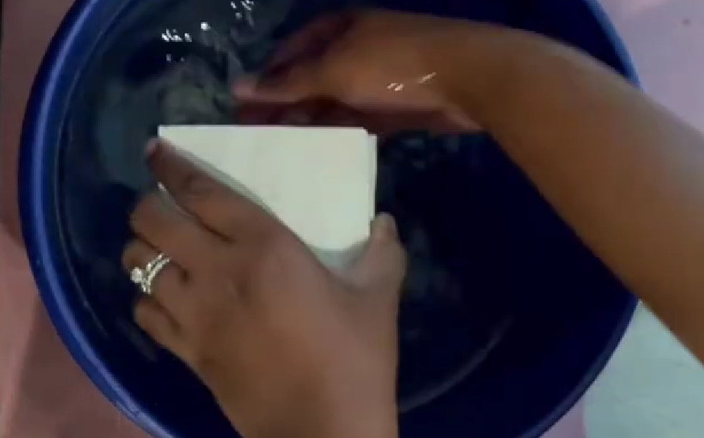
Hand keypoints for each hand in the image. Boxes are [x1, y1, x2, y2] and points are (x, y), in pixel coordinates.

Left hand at [123, 139, 405, 437]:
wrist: (322, 428)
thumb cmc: (354, 358)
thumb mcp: (378, 297)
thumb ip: (383, 251)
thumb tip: (385, 223)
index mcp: (264, 247)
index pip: (200, 192)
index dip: (171, 165)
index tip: (155, 149)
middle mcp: (217, 271)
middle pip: (154, 221)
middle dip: (148, 204)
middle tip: (161, 203)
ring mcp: (194, 313)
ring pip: (138, 265)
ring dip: (142, 250)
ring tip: (159, 249)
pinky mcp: (186, 351)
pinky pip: (144, 314)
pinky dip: (146, 299)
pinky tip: (163, 299)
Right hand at [233, 9, 496, 132]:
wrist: (465, 79)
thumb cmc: (392, 64)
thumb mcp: (333, 71)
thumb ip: (287, 84)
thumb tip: (237, 87)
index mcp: (338, 29)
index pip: (290, 52)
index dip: (267, 78)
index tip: (243, 108)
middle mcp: (355, 50)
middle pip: (310, 79)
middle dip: (284, 105)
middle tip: (255, 136)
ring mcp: (376, 79)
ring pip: (333, 103)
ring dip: (309, 123)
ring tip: (280, 151)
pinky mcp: (395, 106)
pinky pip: (356, 121)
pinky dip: (338, 135)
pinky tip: (319, 155)